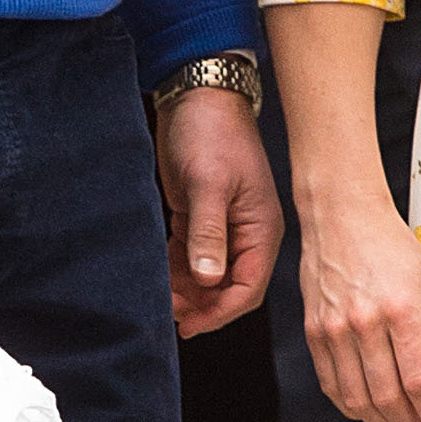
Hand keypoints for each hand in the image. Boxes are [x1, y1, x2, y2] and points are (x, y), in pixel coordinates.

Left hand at [158, 89, 281, 337]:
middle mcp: (247, 234)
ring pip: (207, 277)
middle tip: (168, 312)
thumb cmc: (211, 133)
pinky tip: (159, 278)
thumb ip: (208, 233)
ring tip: (159, 298)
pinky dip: (176, 272)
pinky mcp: (201, 219)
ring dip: (186, 292)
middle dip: (201, 305)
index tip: (190, 324)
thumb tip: (207, 279)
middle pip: (228, 289)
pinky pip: (191, 259)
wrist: (196, 96)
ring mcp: (224, 228)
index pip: (248, 289)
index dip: (220, 311)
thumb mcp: (209, 184)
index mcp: (261, 230)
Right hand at [297, 178, 420, 421]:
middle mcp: (363, 324)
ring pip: (358, 400)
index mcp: (399, 310)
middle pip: (388, 399)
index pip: (419, 382)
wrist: (340, 215)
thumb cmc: (389, 244)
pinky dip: (353, 407)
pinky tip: (371, 409)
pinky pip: (332, 385)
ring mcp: (333, 330)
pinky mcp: (314, 332)